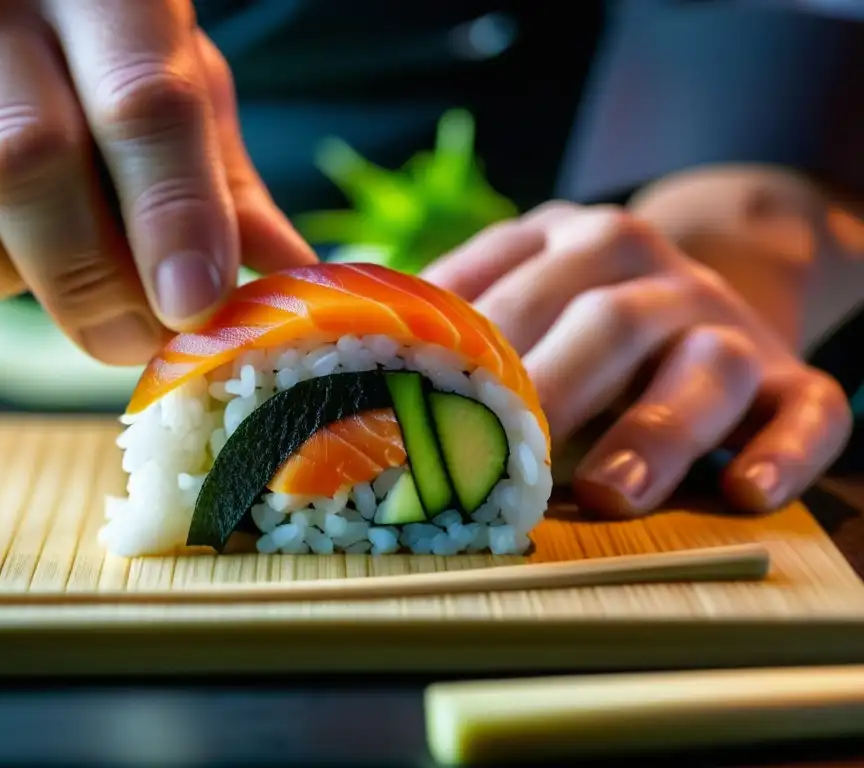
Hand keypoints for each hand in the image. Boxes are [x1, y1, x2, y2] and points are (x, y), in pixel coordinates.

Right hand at [0, 0, 315, 364]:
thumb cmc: (115, 60)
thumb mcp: (188, 99)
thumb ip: (228, 186)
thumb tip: (296, 278)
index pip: (142, 103)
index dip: (174, 216)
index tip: (197, 306)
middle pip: (33, 162)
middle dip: (101, 280)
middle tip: (148, 338)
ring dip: (39, 288)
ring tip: (94, 299)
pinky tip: (21, 257)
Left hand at [422, 202, 853, 517]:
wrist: (717, 282)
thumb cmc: (584, 314)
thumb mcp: (523, 285)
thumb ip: (450, 313)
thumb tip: (338, 350)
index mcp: (576, 240)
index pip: (511, 291)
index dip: (463, 353)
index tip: (411, 410)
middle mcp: (657, 275)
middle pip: (604, 325)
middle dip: (550, 392)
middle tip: (496, 460)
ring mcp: (728, 326)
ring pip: (703, 368)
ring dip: (654, 431)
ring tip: (606, 494)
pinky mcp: (795, 379)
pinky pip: (808, 412)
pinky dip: (784, 451)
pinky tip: (745, 492)